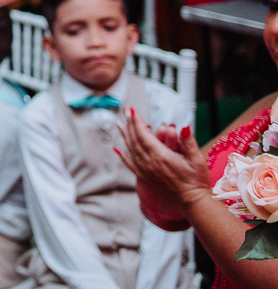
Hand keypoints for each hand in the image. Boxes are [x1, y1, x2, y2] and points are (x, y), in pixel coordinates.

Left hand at [117, 110, 207, 224]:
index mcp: (160, 156)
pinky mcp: (144, 178)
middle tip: (126, 111)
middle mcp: (148, 163)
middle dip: (130, 124)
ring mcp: (144, 171)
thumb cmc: (197, 181)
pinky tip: (117, 148)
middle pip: (135, 139)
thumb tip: (183, 126)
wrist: (192, 203)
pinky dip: (123, 155)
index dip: (137, 122)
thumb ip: (188, 142)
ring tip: (119, 124)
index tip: (133, 111)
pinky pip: (130, 164)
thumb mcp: (197, 159)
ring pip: (130, 149)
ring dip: (125, 135)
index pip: (144, 134)